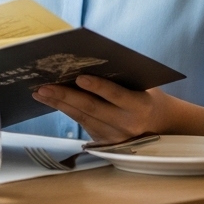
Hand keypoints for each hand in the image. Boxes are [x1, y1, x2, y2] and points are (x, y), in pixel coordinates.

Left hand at [33, 76, 203, 143]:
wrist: (163, 127)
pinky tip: (51, 100)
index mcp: (140, 107)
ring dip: (58, 104)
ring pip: (82, 118)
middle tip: (44, 86)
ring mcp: (115, 137)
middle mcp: (127, 125)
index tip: (80, 77)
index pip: (116, 96)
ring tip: (40, 92)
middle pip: (91, 109)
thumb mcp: (142, 86)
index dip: (98, 86)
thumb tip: (86, 60)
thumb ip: (120, 78)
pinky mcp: (105, 143)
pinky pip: (82, 124)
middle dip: (65, 96)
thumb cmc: (147, 96)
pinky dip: (66, 111)